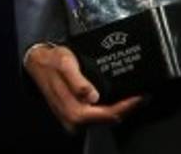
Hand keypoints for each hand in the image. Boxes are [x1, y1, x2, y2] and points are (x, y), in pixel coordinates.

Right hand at [24, 44, 143, 132]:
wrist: (37, 63)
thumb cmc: (52, 61)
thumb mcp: (65, 64)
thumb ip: (78, 81)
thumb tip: (92, 96)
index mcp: (73, 110)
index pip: (106, 114)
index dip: (125, 107)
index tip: (140, 97)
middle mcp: (73, 120)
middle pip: (107, 119)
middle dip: (126, 109)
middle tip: (143, 96)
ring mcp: (73, 119)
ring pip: (103, 119)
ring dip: (119, 109)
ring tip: (135, 97)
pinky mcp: (74, 114)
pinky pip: (96, 115)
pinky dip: (109, 108)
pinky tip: (119, 99)